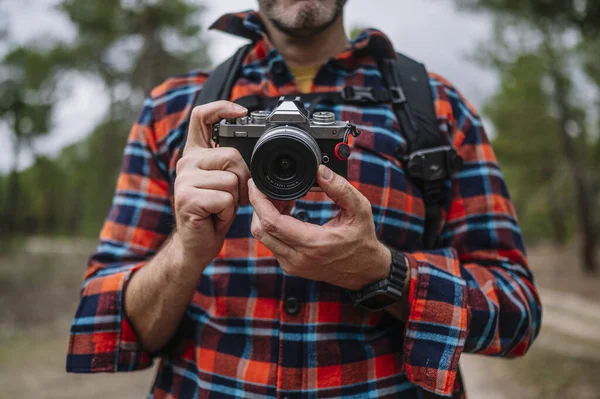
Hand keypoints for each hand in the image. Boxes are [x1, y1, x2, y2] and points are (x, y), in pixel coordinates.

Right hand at [174, 100, 249, 266]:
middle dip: (242, 180)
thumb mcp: (226, 182)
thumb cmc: (215, 213)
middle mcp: (186, 162)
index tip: (241, 112)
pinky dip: (228, 212)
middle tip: (231, 197)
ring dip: (235, 200)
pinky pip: (225, 199)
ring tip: (221, 208)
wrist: (198, 243)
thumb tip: (258, 150)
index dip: (222, 108)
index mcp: (195, 154)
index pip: (201, 116)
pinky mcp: (187, 198)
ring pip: (231, 180)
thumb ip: (232, 162)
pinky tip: (215, 217)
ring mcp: (184, 180)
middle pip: (231, 155)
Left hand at [249, 165, 390, 290]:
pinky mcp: (290, 266)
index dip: (258, 201)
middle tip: (267, 187)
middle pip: (260, 230)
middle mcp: (297, 258)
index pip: (271, 222)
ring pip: (263, 237)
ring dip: (264, 215)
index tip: (256, 184)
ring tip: (279, 197)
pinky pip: (271, 243)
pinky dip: (271, 225)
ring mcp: (292, 265)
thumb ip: (340, 188)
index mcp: (312, 244)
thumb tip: (320, 170)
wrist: (364, 271)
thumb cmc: (362, 240)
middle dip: (258, 205)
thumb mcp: (359, 210)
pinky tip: (285, 210)